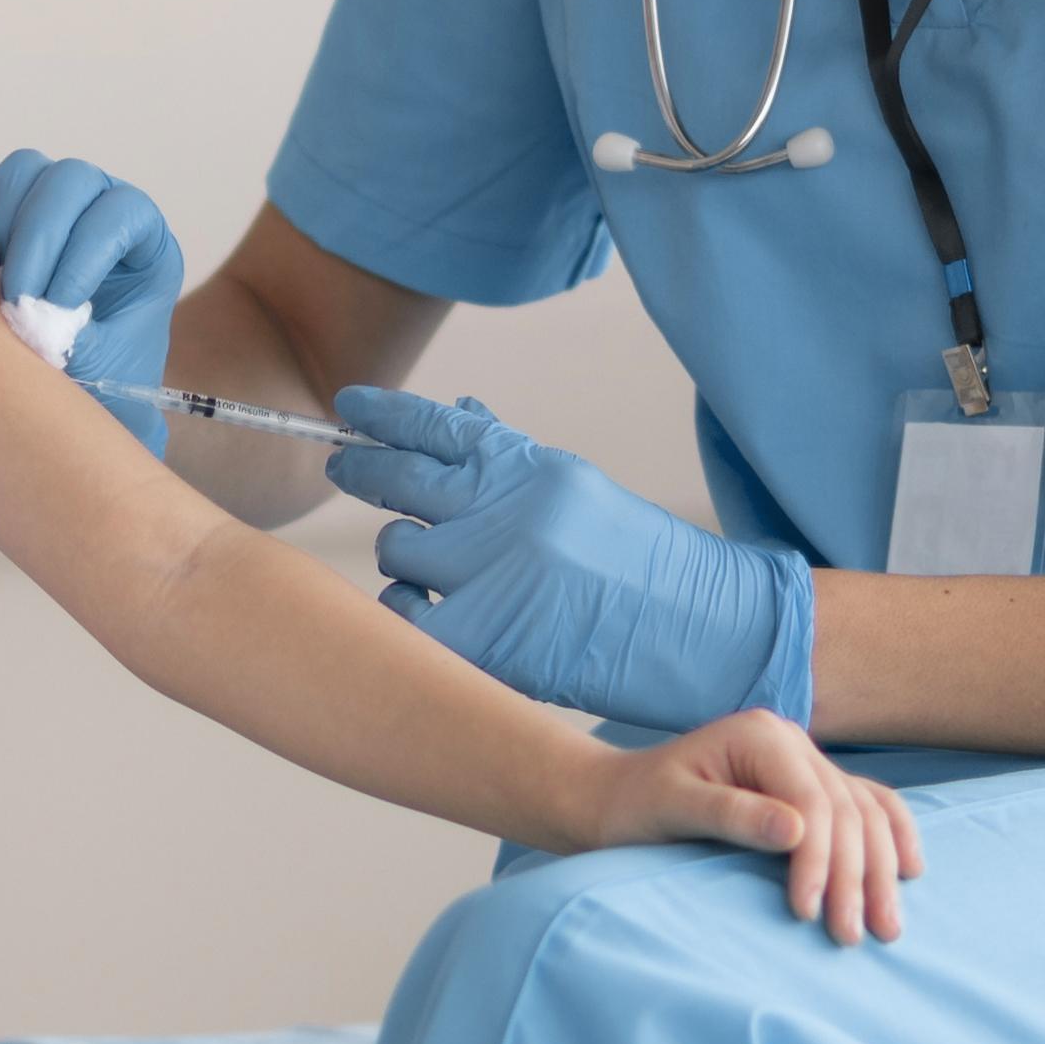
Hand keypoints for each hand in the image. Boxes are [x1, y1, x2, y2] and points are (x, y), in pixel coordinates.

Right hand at [0, 149, 183, 453]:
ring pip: (23, 172)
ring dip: (4, 225)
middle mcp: (99, 210)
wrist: (76, 402)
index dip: (87, 251)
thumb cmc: (107, 385)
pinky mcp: (4, 218)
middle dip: (39, 237)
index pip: (122, 211)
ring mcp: (51, 209)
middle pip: (70, 179)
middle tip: (18, 298)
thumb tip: (31, 316)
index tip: (62, 304)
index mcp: (145, 242)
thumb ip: (73, 340)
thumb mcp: (103, 369)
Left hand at [330, 388, 816, 731]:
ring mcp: (487, 573)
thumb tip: (461, 412)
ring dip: (402, 554)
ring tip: (428, 566)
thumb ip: (512, 458)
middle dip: (362, 470)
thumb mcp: (579, 490)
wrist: (701, 635)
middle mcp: (501, 511)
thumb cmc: (641, 564)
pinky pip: (404, 614)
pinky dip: (407, 612)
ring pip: (394, 547)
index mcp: (528, 469)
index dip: (384, 414)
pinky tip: (428, 612)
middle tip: (343, 468)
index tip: (349, 406)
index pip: (436, 426)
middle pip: (398, 478)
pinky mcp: (480, 637)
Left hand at [574, 712, 921, 943]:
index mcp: (761, 736)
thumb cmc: (635, 806)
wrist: (616, 800)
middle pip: (846, 810)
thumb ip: (732, 815)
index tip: (808, 914)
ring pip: (865, 813)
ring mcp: (805, 761)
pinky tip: (909, 871)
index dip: (819, 860)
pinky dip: (892, 837)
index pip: (812, 801)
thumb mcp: (672, 808)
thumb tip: (797, 831)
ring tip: (887, 927)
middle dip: (856, 876)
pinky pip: (868, 807)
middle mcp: (792, 741)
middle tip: (855, 936)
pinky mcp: (809, 786)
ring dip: (882, 869)